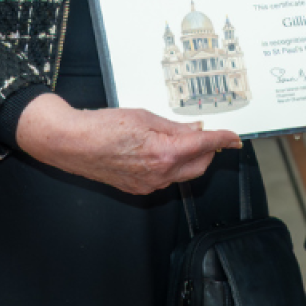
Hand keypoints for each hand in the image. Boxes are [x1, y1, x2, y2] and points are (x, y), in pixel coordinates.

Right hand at [17, 93, 241, 194]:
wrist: (72, 143)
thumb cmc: (101, 127)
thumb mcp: (143, 116)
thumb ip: (173, 126)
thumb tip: (194, 131)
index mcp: (164, 153)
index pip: (205, 146)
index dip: (223, 139)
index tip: (234, 137)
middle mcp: (159, 174)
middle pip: (199, 165)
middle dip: (208, 150)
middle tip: (207, 134)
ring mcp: (148, 185)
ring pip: (182, 174)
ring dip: (189, 158)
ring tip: (179, 138)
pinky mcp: (138, 189)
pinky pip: (164, 179)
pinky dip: (170, 166)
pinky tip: (160, 151)